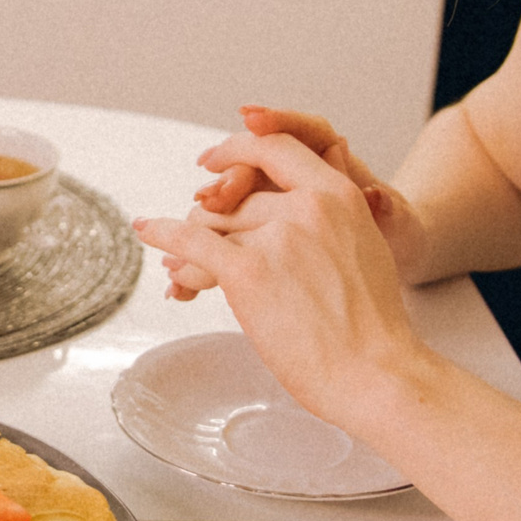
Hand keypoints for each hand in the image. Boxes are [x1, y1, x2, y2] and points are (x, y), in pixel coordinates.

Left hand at [137, 130, 423, 425]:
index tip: (215, 158)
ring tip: (182, 273)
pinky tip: (146, 230)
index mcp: (338, 195)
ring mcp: (275, 237)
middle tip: (198, 245)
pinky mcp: (246, 272)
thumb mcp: (367, 246)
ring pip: (214, 225)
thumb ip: (334, 215)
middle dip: (213, 223)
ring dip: (192, 249)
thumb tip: (310, 190)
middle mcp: (306, 207)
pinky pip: (190, 241)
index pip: (277, 148)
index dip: (239, 149)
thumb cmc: (371, 326)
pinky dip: (162, 234)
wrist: (375, 372)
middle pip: (238, 200)